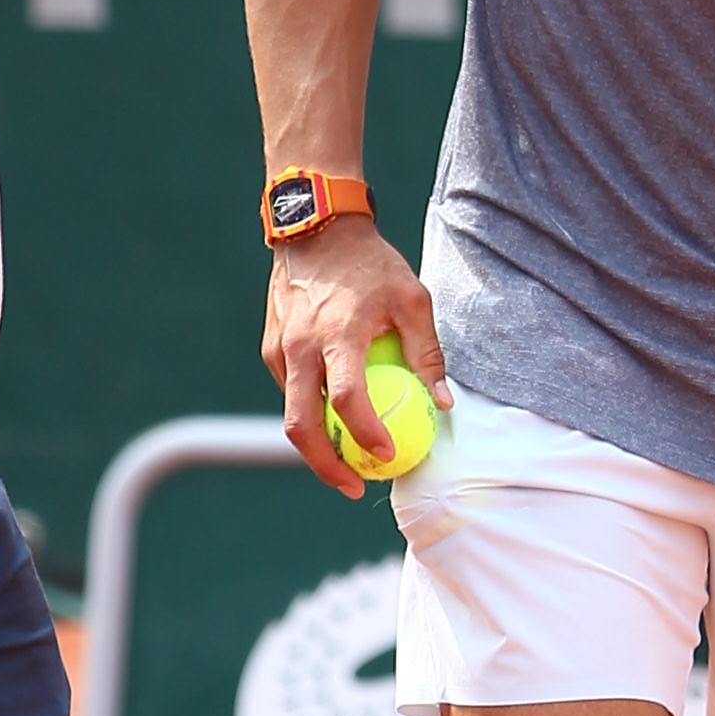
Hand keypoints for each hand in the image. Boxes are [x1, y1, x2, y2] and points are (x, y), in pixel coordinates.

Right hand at [262, 216, 452, 493]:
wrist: (316, 228)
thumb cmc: (371, 264)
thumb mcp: (413, 298)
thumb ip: (428, 352)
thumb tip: (442, 404)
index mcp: (338, 334)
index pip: (348, 398)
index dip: (366, 434)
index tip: (388, 455)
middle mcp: (301, 346)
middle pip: (301, 425)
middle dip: (327, 466)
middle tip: (356, 487)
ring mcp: (281, 349)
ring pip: (292, 414)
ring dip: (318, 445)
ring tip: (350, 462)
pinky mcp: (272, 348)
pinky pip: (290, 392)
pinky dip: (310, 413)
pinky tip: (336, 420)